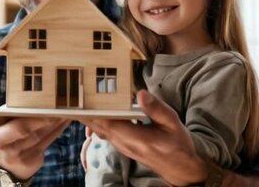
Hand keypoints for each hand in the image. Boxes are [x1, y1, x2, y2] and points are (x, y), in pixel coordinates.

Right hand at [0, 98, 69, 180]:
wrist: (0, 164)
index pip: (16, 128)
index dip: (30, 120)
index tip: (42, 109)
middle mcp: (9, 151)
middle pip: (32, 131)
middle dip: (46, 118)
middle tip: (59, 105)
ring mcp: (23, 158)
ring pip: (43, 135)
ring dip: (56, 121)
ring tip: (66, 107)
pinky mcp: (34, 162)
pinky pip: (48, 141)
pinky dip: (58, 128)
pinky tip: (65, 118)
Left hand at [81, 90, 206, 185]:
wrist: (179, 168)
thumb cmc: (178, 144)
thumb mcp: (172, 123)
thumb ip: (156, 108)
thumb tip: (140, 94)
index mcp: (137, 139)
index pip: (108, 123)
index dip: (95, 109)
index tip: (86, 95)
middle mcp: (124, 144)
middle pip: (98, 125)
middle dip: (88, 109)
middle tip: (78, 90)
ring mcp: (120, 146)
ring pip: (98, 129)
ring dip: (91, 114)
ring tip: (83, 95)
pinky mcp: (120, 145)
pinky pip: (102, 131)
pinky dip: (97, 119)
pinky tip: (95, 107)